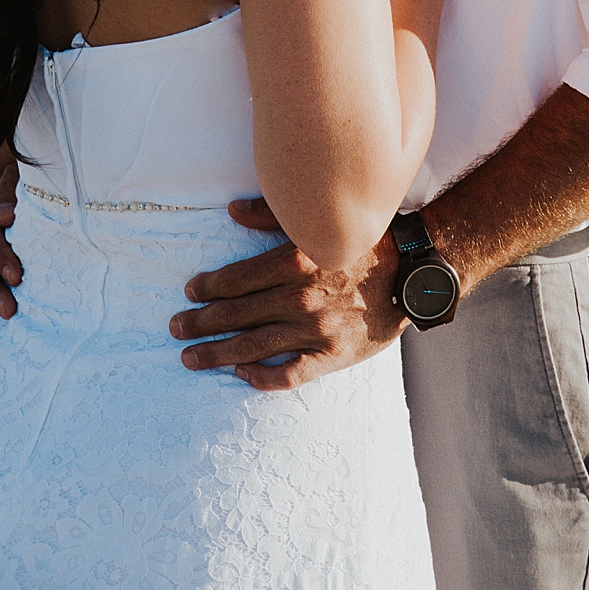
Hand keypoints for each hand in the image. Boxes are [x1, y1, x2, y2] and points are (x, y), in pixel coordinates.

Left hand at [169, 197, 406, 390]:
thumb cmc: (365, 242)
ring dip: (216, 352)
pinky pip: (288, 374)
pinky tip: (241, 376)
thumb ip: (273, 214)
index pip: (236, 278)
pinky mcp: (331, 356)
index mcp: (295, 259)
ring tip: (190, 356)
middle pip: (236, 314)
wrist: (413, 272)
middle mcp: (300, 296)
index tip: (191, 292)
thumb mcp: (320, 220)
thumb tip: (231, 211)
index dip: (208, 286)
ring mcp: (315, 329)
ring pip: (252, 346)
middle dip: (199, 322)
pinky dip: (261, 378)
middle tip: (175, 328)